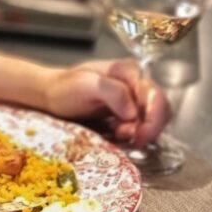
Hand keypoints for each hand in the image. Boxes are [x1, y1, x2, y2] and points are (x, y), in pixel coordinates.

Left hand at [43, 60, 170, 147]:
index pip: (156, 96)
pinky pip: (140, 129)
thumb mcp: (86, 84)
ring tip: (117, 133)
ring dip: (140, 133)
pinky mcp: (126, 115)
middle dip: (149, 128)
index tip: (140, 135)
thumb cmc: (65, 87)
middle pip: (161, 109)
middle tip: (131, 139)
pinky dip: (133, 136)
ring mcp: (132, 100)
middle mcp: (135, 84)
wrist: (51, 96)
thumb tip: (133, 112)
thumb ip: (113, 92)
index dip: (153, 118)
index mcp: (129, 72)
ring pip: (152, 121)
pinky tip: (116, 134)